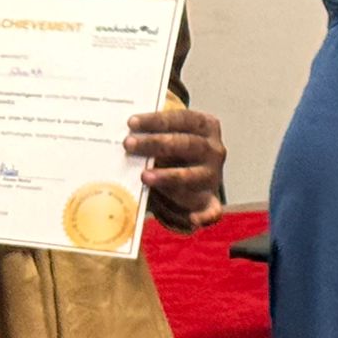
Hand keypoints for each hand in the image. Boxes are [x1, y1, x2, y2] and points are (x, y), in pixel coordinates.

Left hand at [125, 107, 226, 231]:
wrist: (191, 180)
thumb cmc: (173, 153)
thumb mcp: (168, 137)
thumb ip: (153, 133)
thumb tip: (123, 130)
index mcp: (206, 126)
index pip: (182, 118)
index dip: (156, 120)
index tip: (131, 123)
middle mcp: (214, 150)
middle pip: (186, 144)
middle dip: (156, 143)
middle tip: (129, 144)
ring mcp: (213, 177)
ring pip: (192, 177)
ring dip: (167, 176)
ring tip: (144, 176)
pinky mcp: (211, 202)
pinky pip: (212, 211)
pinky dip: (204, 216)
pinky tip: (192, 219)